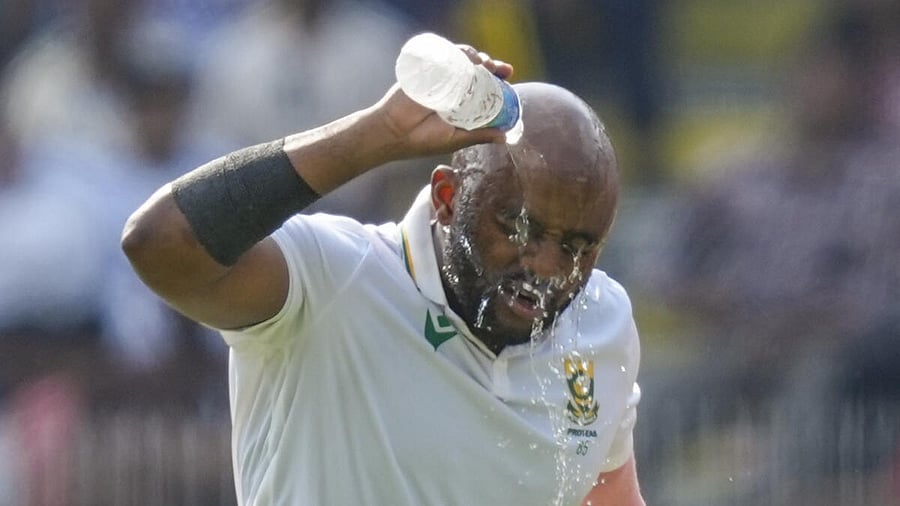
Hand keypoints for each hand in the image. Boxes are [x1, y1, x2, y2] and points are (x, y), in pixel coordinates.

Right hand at [373, 46, 514, 158]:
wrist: (394, 133)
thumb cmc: (422, 140)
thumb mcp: (456, 139)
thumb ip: (479, 136)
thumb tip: (505, 137)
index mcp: (462, 104)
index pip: (485, 87)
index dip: (498, 80)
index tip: (509, 75)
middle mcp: (453, 89)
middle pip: (476, 70)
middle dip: (492, 65)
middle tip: (501, 68)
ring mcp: (440, 78)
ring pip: (463, 60)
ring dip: (477, 57)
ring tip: (485, 63)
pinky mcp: (426, 69)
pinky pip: (444, 55)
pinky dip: (458, 52)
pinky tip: (468, 57)